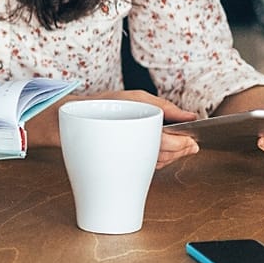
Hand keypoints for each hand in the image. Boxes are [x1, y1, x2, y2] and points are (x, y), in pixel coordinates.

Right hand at [30, 90, 197, 167]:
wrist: (70, 121)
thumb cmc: (100, 107)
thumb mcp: (134, 97)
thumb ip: (164, 107)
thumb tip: (190, 116)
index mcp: (139, 133)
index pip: (169, 144)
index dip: (184, 144)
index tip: (193, 140)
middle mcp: (133, 148)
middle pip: (167, 155)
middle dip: (183, 151)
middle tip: (192, 145)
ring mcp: (126, 158)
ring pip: (158, 163)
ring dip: (173, 157)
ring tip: (182, 149)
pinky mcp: (121, 162)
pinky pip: (146, 164)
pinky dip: (159, 159)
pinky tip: (163, 153)